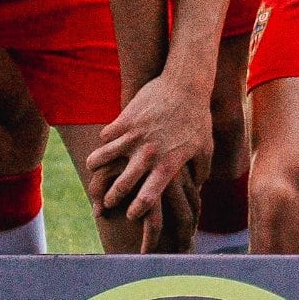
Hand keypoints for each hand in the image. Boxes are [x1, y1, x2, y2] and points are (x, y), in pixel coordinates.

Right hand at [88, 66, 215, 221]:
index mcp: (168, 164)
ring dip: (96, 167)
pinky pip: (106, 136)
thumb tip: (197, 189)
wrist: (186, 84)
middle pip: (122, 185)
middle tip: (107, 202)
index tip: (131, 215)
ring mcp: (134, 136)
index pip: (149, 197)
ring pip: (104, 159)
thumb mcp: (205, 147)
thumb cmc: (199, 117)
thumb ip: (201, 171)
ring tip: (93, 169)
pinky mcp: (125, 119)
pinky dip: (104, 140)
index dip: (138, 210)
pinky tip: (104, 141)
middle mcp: (149, 154)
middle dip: (112, 197)